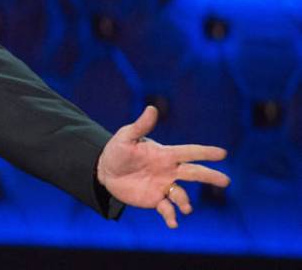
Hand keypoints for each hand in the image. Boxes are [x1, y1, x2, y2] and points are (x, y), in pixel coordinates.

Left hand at [96, 105, 229, 228]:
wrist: (106, 171)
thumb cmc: (118, 150)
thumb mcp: (126, 137)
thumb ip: (140, 126)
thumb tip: (152, 108)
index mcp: (165, 154)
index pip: (189, 152)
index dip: (205, 152)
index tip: (222, 153)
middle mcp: (169, 171)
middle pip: (194, 173)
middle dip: (210, 176)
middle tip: (226, 181)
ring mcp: (163, 186)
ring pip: (181, 194)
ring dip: (185, 201)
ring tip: (186, 207)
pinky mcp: (155, 200)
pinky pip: (167, 209)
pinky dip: (172, 216)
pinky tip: (173, 223)